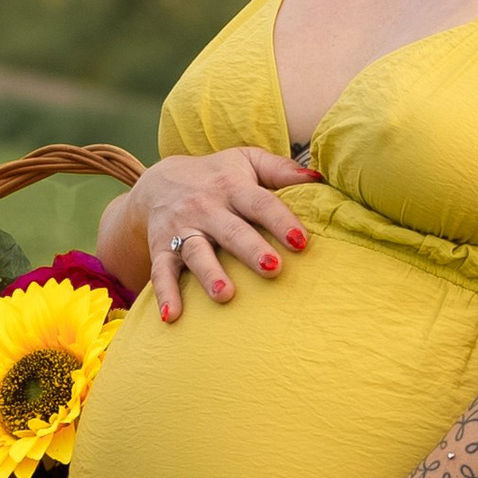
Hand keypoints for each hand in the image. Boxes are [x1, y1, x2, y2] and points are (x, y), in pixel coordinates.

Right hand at [105, 149, 312, 323]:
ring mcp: (182, 229)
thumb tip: (320, 178)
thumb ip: (281, 169)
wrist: (158, 182)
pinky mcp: (161, 248)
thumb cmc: (217, 175)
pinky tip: (172, 316)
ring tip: (225, 295)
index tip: (301, 242)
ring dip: (210, 274)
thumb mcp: (246, 160)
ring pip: (197, 252)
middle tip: (273, 269)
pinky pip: (161, 271)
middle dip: (250, 250)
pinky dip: (165, 293)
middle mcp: (207, 208)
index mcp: (232, 186)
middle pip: (231, 231)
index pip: (260, 203)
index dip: (281, 221)